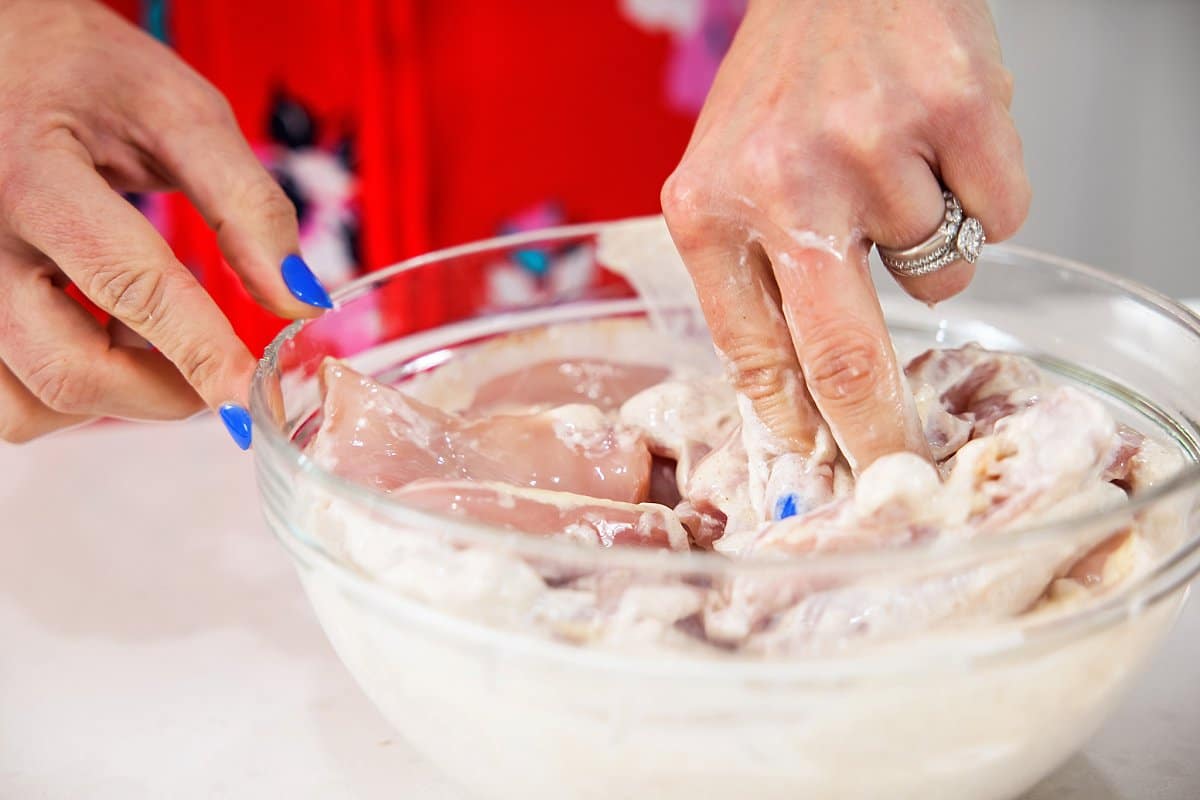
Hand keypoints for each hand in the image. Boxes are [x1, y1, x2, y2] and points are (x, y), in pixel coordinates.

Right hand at [0, 0, 329, 445]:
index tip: (250, 398)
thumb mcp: (178, 115)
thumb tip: (300, 302)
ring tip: (150, 341)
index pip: (129, 284)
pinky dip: (62, 397)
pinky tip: (98, 344)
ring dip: (110, 400)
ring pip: (28, 403)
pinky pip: (1, 401)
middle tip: (220, 371)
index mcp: (35, 175)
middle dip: (165, 392)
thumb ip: (246, 206)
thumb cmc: (87, 75)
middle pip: (69, 367)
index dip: (200, 351)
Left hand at [662, 0, 1029, 491]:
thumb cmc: (786, 78)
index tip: (828, 474)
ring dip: (929, 251)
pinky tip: (940, 146)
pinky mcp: (957, 112)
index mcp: (708, 207)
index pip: (755, 354)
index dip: (799, 428)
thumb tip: (801, 402)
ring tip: (895, 171)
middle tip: (901, 473)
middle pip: (842, 354)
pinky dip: (983, 200)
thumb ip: (753, 281)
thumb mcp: (727, 178)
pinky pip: (999, 221)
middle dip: (879, 432)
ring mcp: (872, 146)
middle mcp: (782, 180)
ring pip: (937, 281)